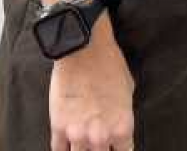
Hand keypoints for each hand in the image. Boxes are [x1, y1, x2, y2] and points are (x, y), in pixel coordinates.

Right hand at [49, 13, 135, 149]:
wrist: (82, 46)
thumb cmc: (107, 62)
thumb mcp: (128, 89)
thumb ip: (122, 113)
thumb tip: (117, 123)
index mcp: (122, 128)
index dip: (118, 150)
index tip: (113, 146)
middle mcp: (101, 136)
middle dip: (100, 150)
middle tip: (96, 141)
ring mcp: (78, 134)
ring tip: (82, 141)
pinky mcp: (59, 127)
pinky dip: (63, 149)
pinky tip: (66, 145)